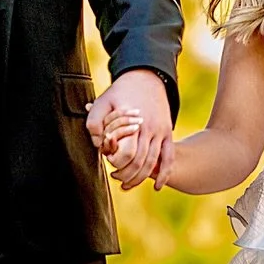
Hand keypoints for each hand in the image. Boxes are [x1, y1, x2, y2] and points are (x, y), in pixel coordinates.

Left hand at [87, 69, 171, 190]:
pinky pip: (169, 158)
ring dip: (140, 178)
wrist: (147, 77)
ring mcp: (161, 132)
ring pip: (153, 163)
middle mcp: (150, 129)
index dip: (117, 162)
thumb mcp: (103, 101)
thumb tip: (97, 144)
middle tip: (115, 178)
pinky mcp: (168, 133)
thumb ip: (94, 121)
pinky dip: (164, 174)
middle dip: (126, 175)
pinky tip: (157, 186)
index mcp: (133, 123)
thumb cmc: (121, 91)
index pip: (127, 153)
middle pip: (140, 162)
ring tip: (126, 185)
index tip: (108, 161)